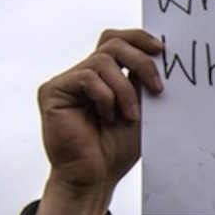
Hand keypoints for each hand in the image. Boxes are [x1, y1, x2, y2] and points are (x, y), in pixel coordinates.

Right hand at [33, 29, 163, 214]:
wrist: (97, 177)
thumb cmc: (118, 148)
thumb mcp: (141, 110)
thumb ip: (143, 83)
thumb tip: (162, 55)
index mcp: (105, 76)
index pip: (118, 41)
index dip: (138, 38)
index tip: (161, 48)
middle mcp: (85, 74)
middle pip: (112, 43)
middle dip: (141, 61)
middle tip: (158, 87)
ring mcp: (68, 82)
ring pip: (103, 62)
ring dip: (125, 90)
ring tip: (131, 116)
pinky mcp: (53, 91)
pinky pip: (87, 78)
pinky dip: (106, 97)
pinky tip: (108, 117)